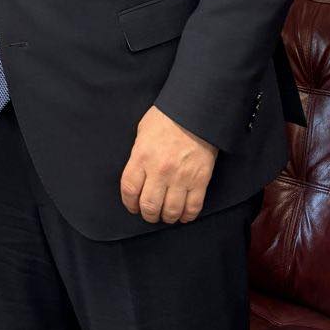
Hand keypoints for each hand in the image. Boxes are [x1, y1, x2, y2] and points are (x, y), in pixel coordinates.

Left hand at [120, 105, 217, 223]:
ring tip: (166, 215)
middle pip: (149, 206)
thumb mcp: (143, 131)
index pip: (129, 190)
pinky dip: (187, 216)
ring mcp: (181, 177)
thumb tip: (138, 173)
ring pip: (170, 211)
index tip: (132, 206)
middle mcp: (159, 170)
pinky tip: (183, 215)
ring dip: (166, 217)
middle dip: (147, 214)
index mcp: (142, 156)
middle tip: (149, 213)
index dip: (129, 203)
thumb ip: (139, 155)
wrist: (196, 111)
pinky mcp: (200, 180)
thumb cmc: (167, 117)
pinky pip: (193, 207)